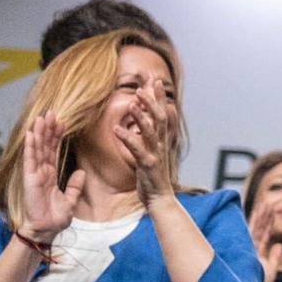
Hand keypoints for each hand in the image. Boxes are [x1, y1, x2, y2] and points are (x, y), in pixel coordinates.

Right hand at [18, 111, 83, 241]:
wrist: (46, 231)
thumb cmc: (55, 218)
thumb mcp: (70, 201)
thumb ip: (75, 186)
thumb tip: (82, 172)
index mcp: (50, 176)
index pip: (54, 151)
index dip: (56, 136)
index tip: (61, 122)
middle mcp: (41, 172)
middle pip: (45, 146)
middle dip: (48, 129)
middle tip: (51, 113)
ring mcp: (34, 175)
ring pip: (37, 149)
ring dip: (38, 133)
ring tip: (41, 117)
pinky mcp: (30, 180)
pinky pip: (30, 160)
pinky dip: (30, 147)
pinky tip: (30, 134)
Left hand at [115, 83, 177, 201]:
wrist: (161, 200)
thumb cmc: (155, 177)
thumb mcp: (156, 154)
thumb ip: (155, 137)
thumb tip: (154, 123)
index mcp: (163, 141)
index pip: (165, 114)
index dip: (160, 98)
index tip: (156, 81)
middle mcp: (161, 144)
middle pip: (160, 117)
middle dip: (153, 101)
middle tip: (142, 88)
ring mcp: (156, 154)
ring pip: (151, 130)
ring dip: (142, 115)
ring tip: (133, 102)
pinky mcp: (148, 165)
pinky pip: (137, 149)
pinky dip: (127, 138)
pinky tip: (116, 129)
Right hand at [248, 201, 281, 281]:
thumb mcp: (270, 270)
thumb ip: (275, 257)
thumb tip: (279, 244)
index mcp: (255, 252)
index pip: (263, 235)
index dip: (268, 223)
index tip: (273, 212)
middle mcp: (250, 247)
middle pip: (258, 227)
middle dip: (264, 215)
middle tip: (268, 201)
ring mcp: (247, 245)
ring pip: (255, 226)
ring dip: (261, 214)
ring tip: (266, 202)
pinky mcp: (246, 245)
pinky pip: (252, 230)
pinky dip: (256, 219)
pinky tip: (258, 210)